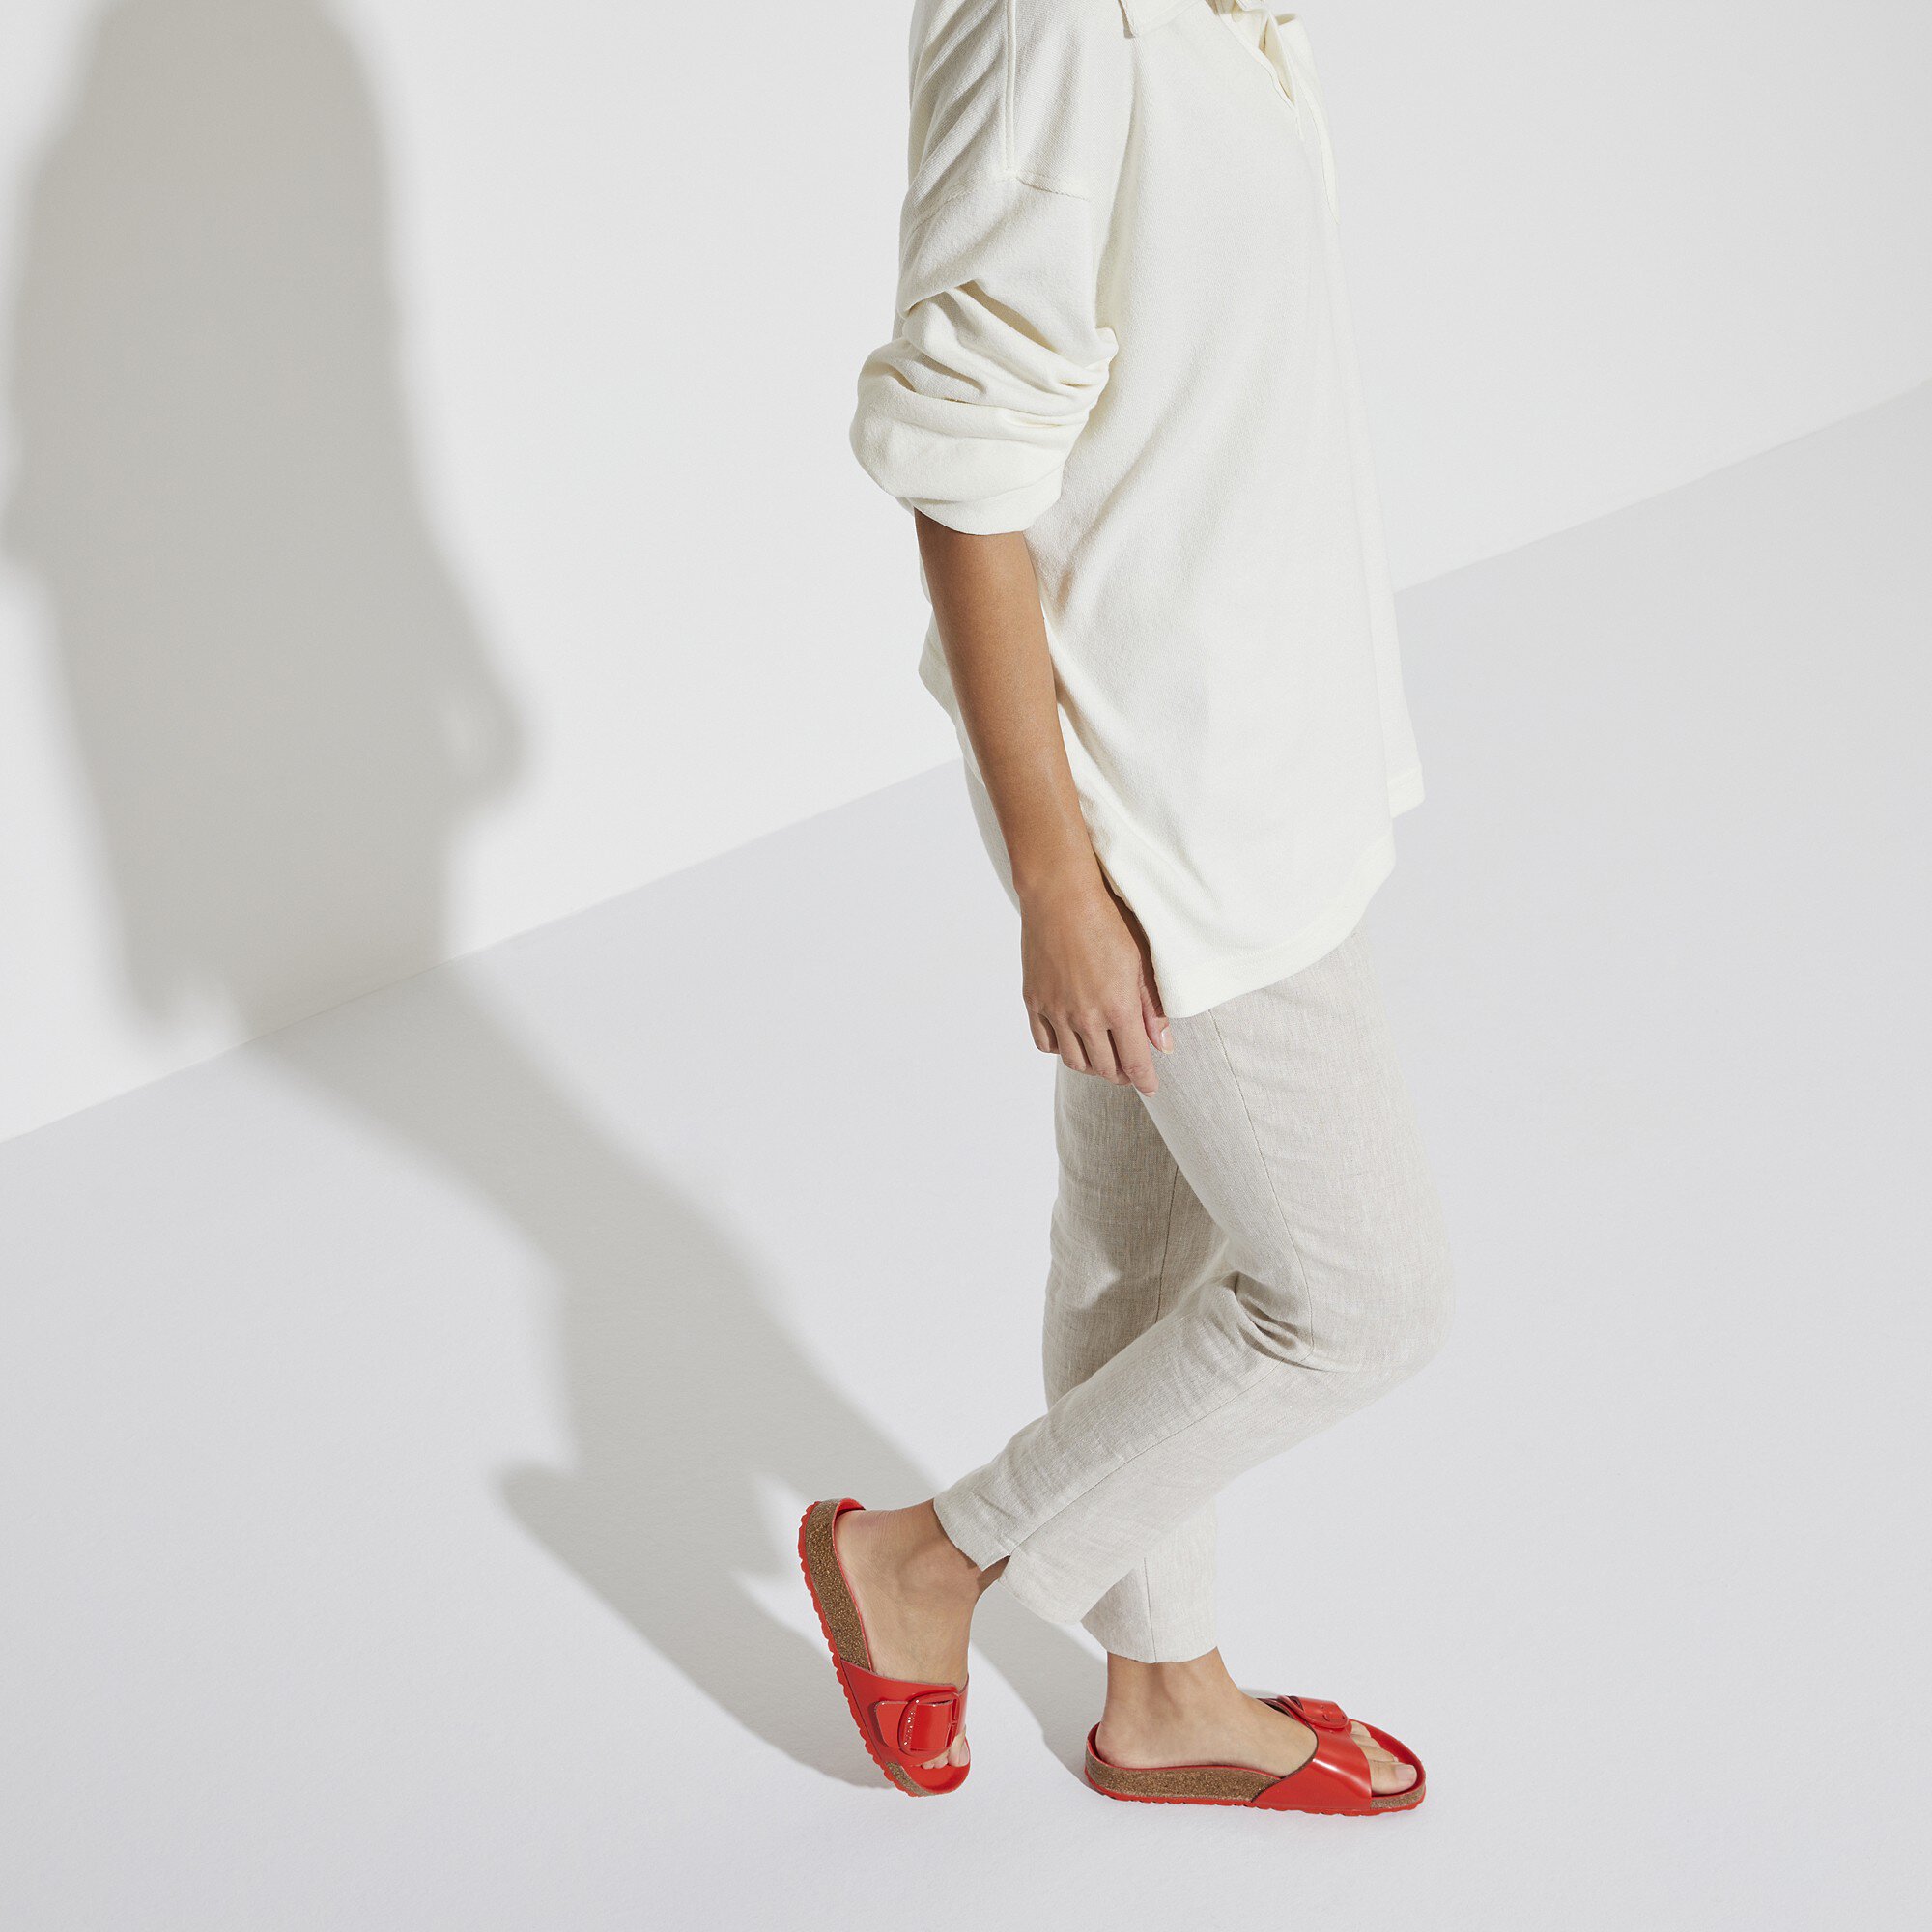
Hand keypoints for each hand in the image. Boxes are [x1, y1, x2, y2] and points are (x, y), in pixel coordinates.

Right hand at [1020, 880, 1171, 1092]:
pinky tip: (1072, 1040)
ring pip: (1074, 1061)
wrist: (1061, 896)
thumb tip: (1162, 1044)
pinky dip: (1061, 1049)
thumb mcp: (1142, 961)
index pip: (1135, 1063)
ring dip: (1092, 1066)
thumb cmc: (1108, 920)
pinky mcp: (1034, 1001)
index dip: (1145, 1081)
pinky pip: (1045, 1042)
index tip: (1150, 1088)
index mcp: (1118, 1008)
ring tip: (1102, 1058)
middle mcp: (1085, 1017)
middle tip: (1129, 1069)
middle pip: (1104, 1068)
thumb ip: (1152, 1007)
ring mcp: (1056, 1011)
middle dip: (1121, 1074)